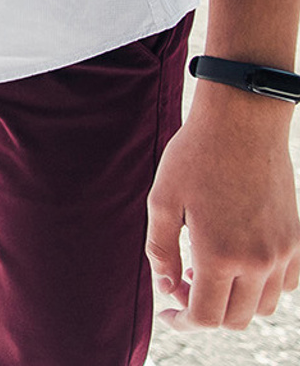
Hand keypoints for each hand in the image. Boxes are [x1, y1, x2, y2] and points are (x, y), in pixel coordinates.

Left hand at [148, 91, 299, 330]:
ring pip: (263, 305)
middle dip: (206, 313)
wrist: (243, 124)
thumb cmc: (194, 157)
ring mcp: (283, 251)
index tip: (169, 313)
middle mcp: (257, 260)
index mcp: (219, 254)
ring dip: (235, 301)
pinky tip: (239, 264)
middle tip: (184, 285)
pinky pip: (287, 284)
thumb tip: (167, 288)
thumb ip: (160, 251)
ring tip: (209, 270)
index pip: (206, 317)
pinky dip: (263, 287)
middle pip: (236, 318)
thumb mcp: (161, 201)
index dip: (183, 322)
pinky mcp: (297, 239)